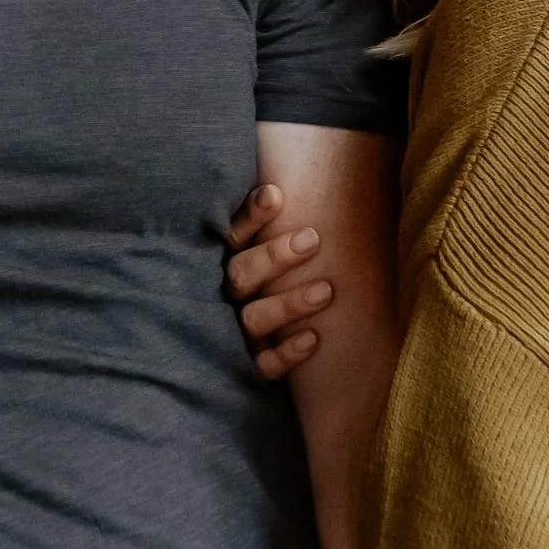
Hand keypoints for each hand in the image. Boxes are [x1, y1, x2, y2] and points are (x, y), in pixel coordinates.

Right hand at [226, 179, 333, 377]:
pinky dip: (285, 354)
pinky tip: (313, 340)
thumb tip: (294, 183)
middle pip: (241, 274)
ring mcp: (231, 332)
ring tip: (326, 291)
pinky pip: (262, 364)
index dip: (251, 216)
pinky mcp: (244, 365)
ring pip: (253, 319)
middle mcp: (222, 296)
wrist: (233, 352)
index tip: (276, 194)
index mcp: (222, 263)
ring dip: (288, 304)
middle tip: (312, 239)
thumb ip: (272, 223)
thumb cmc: (264, 285)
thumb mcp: (261, 250)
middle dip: (274, 257)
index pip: (232, 235)